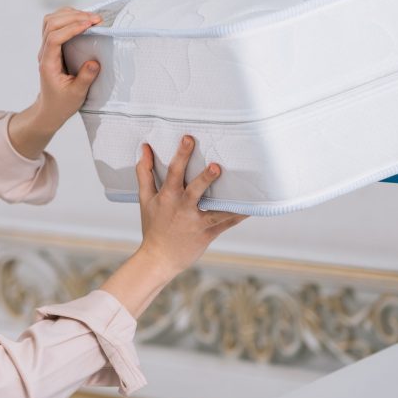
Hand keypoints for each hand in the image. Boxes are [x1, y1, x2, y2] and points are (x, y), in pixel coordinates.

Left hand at [33, 6, 103, 131]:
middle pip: (51, 24)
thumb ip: (85, 78)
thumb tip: (94, 62)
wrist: (51, 108)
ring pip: (51, 21)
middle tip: (95, 19)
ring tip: (90, 17)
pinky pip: (55, 25)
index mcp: (48, 63)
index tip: (89, 25)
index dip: (71, 28)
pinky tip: (82, 20)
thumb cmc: (62, 103)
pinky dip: (68, 18)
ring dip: (70, 14)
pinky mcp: (52, 47)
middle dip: (73, 17)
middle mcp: (44, 52)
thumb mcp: (77, 94)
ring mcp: (47, 48)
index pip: (54, 38)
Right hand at [136, 136, 246, 278]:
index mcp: (168, 197)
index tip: (189, 139)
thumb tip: (144, 148)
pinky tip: (252, 207)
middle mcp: (182, 209)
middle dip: (205, 178)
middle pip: (195, 190)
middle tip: (216, 166)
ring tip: (244, 192)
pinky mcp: (208, 234)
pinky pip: (226, 224)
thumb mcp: (144, 198)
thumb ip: (145, 172)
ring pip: (215, 211)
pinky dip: (239, 216)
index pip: (174, 172)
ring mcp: (196, 222)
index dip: (181, 155)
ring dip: (228, 202)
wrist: (158, 259)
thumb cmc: (153, 225)